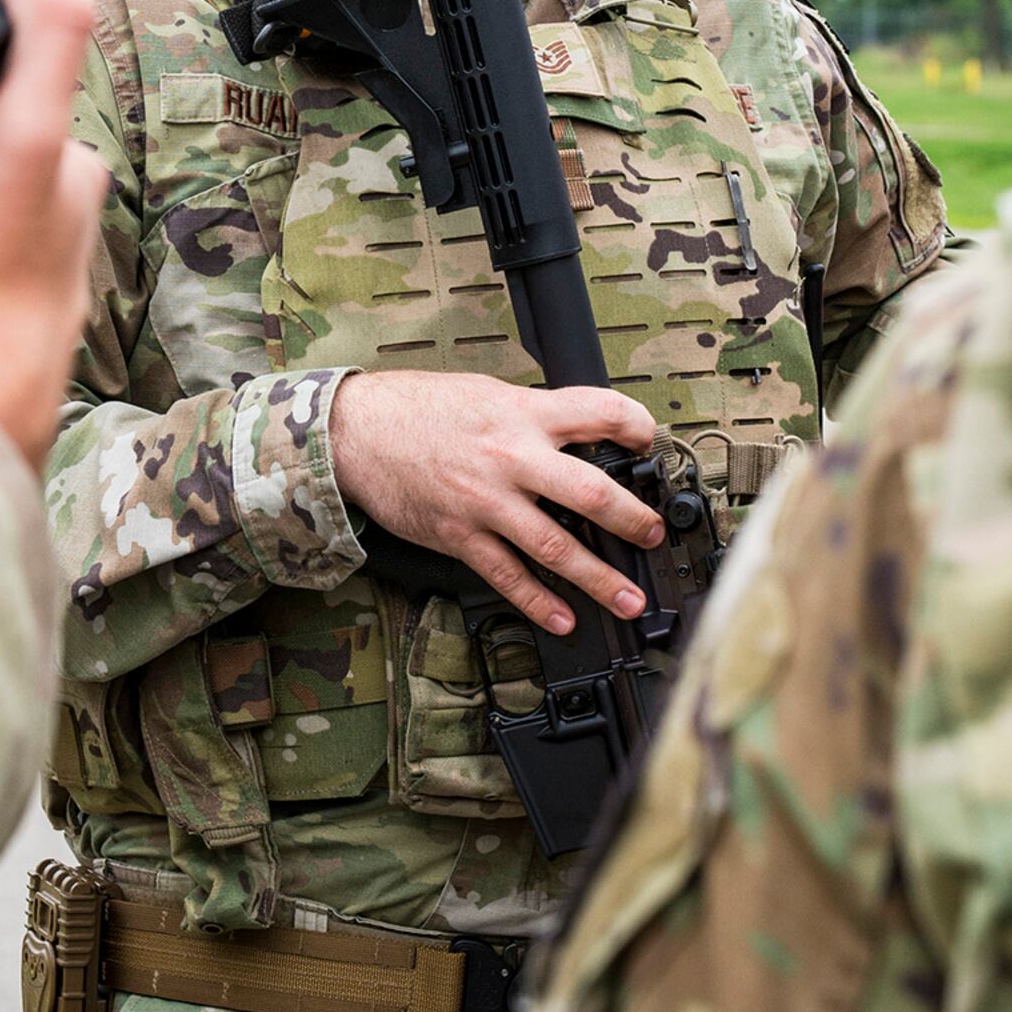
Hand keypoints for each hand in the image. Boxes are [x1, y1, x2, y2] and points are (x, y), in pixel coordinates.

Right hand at [329, 371, 663, 634]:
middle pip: (589, 492)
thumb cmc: (420, 408)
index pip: (598, 412)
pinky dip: (536, 602)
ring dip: (597, 579)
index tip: (649, 441)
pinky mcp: (459, 535)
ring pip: (554, 547)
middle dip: (631, 519)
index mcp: (522, 414)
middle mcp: (510, 458)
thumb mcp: (487, 393)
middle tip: (653, 536)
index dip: (635, 425)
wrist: (358, 430)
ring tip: (628, 599)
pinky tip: (561, 618)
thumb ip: (534, 415)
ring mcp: (485, 502)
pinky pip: (506, 575)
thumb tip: (579, 431)